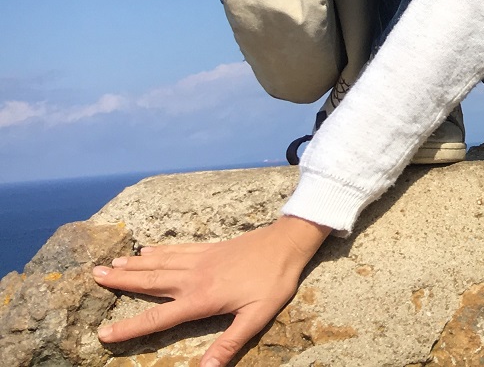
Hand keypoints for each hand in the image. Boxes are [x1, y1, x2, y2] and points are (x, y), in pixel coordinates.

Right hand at [94, 215, 329, 366]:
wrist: (287, 242)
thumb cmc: (274, 281)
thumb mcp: (256, 318)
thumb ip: (228, 345)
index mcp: (201, 299)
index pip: (157, 319)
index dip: (129, 327)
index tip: (103, 332)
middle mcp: (193, 278)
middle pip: (150, 282)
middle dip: (121, 282)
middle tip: (93, 277)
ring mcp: (200, 259)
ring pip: (159, 262)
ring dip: (134, 264)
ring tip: (109, 264)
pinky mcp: (209, 248)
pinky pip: (177, 249)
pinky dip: (159, 250)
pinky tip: (147, 249)